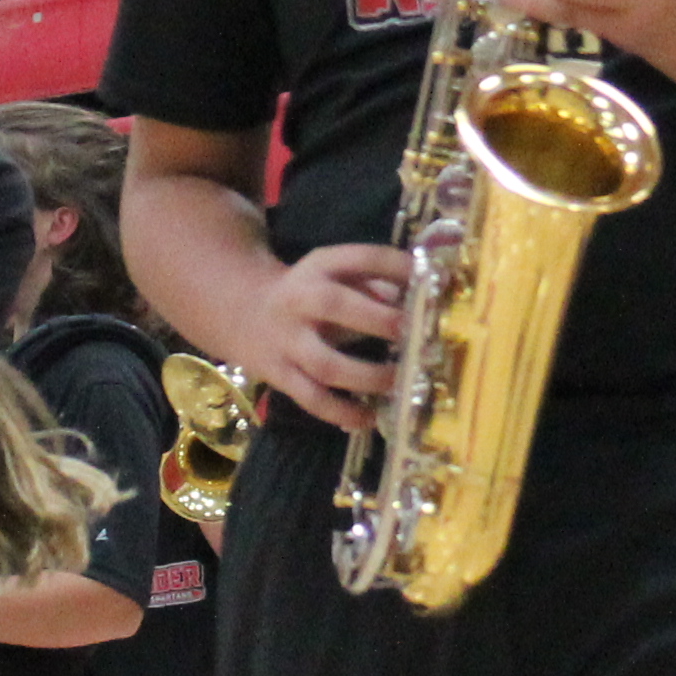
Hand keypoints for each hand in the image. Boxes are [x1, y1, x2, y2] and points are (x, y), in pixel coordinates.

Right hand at [247, 244, 412, 433]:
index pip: (362, 257)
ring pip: (326, 365)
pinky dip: (343, 412)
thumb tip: (423, 298)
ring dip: (369, 377)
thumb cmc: (308, 293)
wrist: (243, 311)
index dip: (397, 267)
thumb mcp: (334, 274)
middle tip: (416, 335)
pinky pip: (312, 399)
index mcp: (320, 266)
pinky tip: (371, 417)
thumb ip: (375, 282)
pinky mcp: (279, 375)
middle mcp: (300, 300)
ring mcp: (287, 341)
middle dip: (380, 320)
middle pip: (335, 306)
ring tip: (401, 382)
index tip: (433, 282)